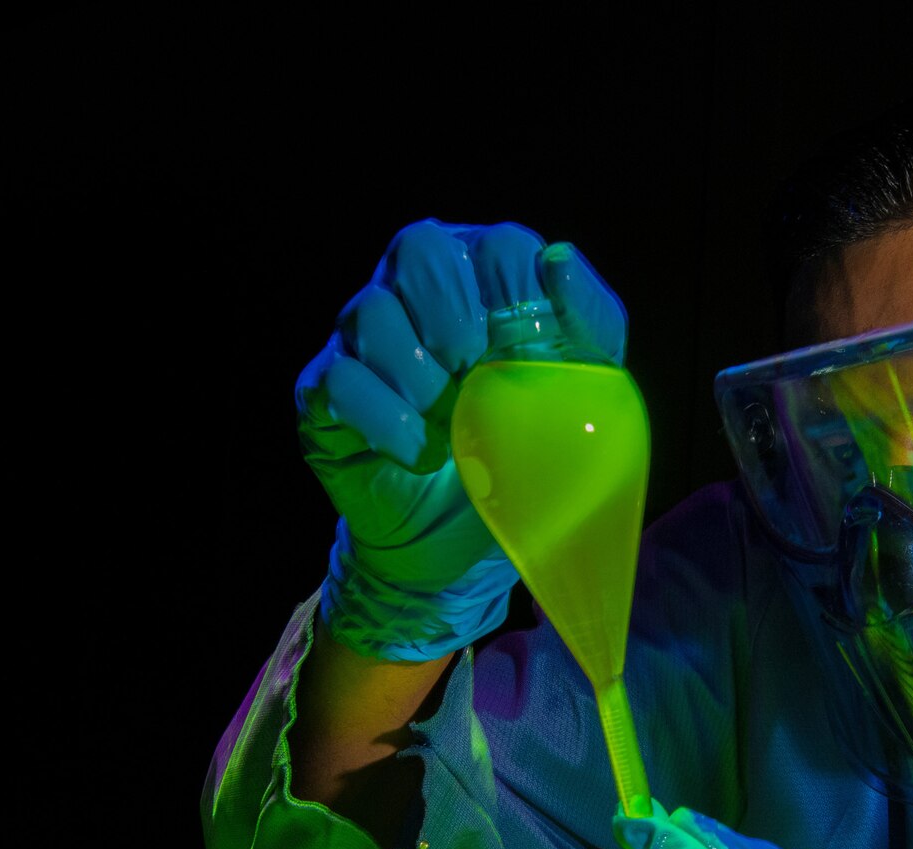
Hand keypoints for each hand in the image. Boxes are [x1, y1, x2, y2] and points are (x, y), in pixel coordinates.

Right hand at [296, 220, 626, 660]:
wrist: (467, 539)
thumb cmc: (527, 449)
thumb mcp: (580, 390)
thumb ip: (588, 322)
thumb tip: (561, 260)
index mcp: (484, 276)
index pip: (498, 245)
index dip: (519, 295)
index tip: (531, 356)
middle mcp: (416, 289)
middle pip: (421, 249)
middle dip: (458, 315)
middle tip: (478, 373)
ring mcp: (362, 337)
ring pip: (372, 311)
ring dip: (420, 372)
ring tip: (447, 420)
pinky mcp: (325, 390)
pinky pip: (340, 380)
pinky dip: (385, 418)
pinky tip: (417, 451)